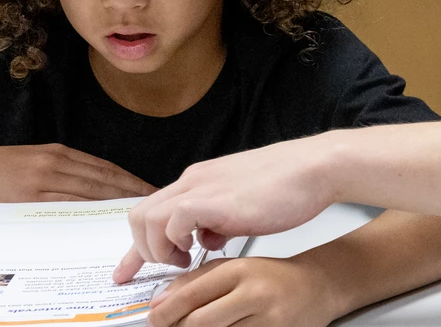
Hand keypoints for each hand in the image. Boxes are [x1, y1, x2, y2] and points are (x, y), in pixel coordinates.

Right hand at [0, 143, 156, 204]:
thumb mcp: (31, 161)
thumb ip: (59, 171)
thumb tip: (91, 188)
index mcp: (58, 152)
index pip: (103, 167)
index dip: (129, 179)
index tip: (149, 189)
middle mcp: (55, 162)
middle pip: (103, 179)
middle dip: (132, 191)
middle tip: (155, 203)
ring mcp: (42, 179)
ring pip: (89, 191)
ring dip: (115, 202)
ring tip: (137, 213)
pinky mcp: (29, 196)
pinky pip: (65, 204)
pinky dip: (87, 211)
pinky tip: (102, 219)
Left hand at [114, 136, 338, 275]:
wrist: (313, 169)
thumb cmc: (288, 186)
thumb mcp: (241, 207)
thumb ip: (219, 220)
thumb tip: (208, 238)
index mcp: (199, 182)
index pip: (152, 212)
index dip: (137, 247)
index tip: (127, 272)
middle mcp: (193, 182)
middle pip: (139, 216)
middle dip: (143, 251)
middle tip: (170, 267)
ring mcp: (200, 189)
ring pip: (147, 219)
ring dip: (159, 249)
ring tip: (185, 261)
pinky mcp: (213, 200)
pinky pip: (172, 221)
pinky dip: (177, 241)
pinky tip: (200, 250)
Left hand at [144, 257, 341, 326]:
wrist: (318, 287)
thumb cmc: (275, 277)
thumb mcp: (236, 267)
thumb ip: (197, 280)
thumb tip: (162, 300)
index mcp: (240, 271)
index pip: (191, 295)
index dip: (166, 311)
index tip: (154, 318)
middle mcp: (254, 294)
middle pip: (200, 322)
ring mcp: (267, 320)